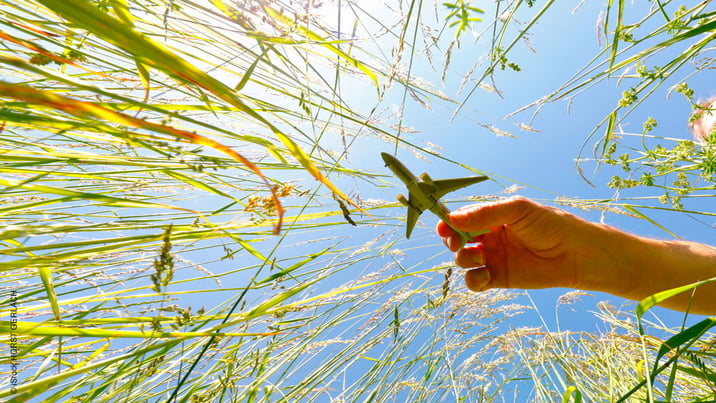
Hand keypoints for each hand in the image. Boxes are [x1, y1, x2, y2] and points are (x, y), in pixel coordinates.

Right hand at [436, 196, 715, 314]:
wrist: (579, 255)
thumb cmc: (552, 224)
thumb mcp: (518, 210)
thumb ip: (485, 212)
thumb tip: (452, 218)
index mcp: (492, 216)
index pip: (462, 217)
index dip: (448, 221)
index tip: (442, 225)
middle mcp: (489, 236)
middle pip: (457, 239)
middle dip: (452, 240)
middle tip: (456, 241)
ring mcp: (493, 258)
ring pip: (463, 260)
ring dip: (462, 259)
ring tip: (476, 256)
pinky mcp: (500, 279)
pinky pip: (475, 281)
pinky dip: (472, 281)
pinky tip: (482, 276)